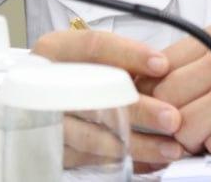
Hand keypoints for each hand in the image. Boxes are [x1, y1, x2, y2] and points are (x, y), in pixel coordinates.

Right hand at [32, 29, 185, 168]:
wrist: (38, 100)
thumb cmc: (72, 73)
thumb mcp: (88, 56)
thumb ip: (120, 60)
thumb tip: (163, 68)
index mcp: (54, 50)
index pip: (93, 47)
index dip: (130, 55)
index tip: (162, 65)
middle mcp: (44, 83)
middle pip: (95, 96)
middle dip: (138, 109)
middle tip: (171, 116)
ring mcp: (45, 120)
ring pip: (93, 136)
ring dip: (136, 144)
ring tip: (169, 147)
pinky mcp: (52, 149)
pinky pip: (91, 161)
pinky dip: (124, 163)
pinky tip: (152, 162)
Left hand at [146, 21, 210, 156]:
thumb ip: (204, 60)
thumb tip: (159, 83)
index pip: (158, 63)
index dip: (149, 91)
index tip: (148, 106)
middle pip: (165, 95)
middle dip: (165, 120)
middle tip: (176, 130)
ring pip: (183, 124)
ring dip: (189, 139)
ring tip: (208, 135)